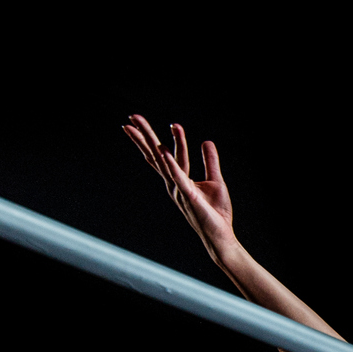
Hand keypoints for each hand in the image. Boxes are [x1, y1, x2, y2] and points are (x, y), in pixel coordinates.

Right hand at [121, 114, 238, 263]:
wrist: (221, 235)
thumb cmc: (216, 212)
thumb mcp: (215, 181)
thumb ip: (210, 161)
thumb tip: (206, 141)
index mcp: (177, 179)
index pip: (161, 154)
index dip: (150, 136)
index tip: (139, 120)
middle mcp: (173, 183)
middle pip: (155, 154)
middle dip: (144, 135)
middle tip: (131, 116)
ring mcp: (179, 189)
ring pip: (164, 160)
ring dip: (153, 141)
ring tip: (140, 126)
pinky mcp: (189, 195)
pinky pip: (178, 176)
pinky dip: (171, 163)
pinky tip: (163, 150)